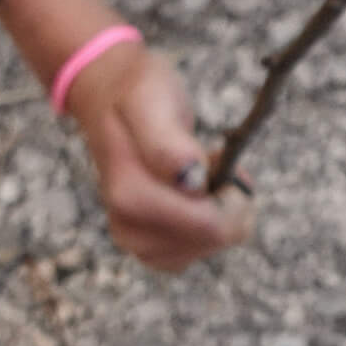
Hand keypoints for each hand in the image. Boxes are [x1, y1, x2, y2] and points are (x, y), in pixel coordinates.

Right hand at [66, 41, 253, 272]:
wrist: (112, 96)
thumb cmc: (137, 94)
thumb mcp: (151, 101)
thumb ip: (167, 143)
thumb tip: (189, 178)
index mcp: (129, 195)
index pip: (210, 226)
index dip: (233, 195)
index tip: (219, 158)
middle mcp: (128, 227)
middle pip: (214, 240)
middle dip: (228, 202)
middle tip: (211, 161)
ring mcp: (138, 242)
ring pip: (211, 247)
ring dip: (219, 210)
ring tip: (199, 173)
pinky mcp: (151, 248)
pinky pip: (200, 250)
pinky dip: (210, 223)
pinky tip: (197, 194)